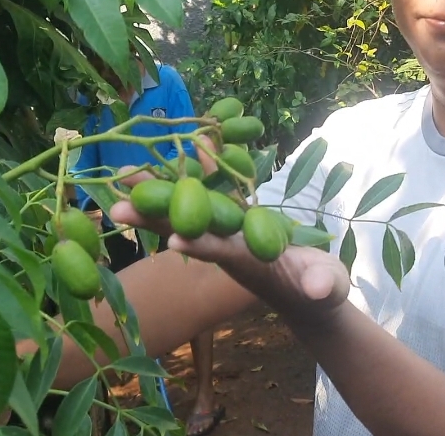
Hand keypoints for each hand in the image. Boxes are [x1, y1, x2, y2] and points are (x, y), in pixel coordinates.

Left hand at [107, 138, 349, 328]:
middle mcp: (227, 247)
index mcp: (249, 263)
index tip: (171, 239)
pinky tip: (166, 151)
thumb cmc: (322, 291)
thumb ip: (323, 285)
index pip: (221, 253)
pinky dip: (190, 172)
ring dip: (156, 192)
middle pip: (187, 229)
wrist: (309, 292)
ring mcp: (224, 233)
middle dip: (154, 217)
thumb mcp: (328, 288)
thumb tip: (319, 287)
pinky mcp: (229, 221)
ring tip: (122, 173)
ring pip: (186, 209)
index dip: (200, 245)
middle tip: (116, 206)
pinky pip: (204, 193)